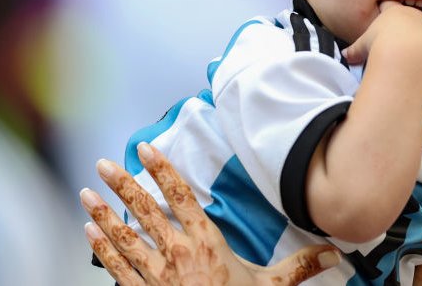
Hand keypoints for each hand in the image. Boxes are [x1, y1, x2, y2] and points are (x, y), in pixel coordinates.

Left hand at [80, 142, 340, 284]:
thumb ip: (301, 267)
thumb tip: (335, 252)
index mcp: (206, 244)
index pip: (181, 198)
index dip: (163, 171)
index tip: (146, 149)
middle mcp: (175, 253)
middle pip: (145, 211)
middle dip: (122, 185)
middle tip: (103, 164)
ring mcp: (154, 275)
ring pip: (123, 236)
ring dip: (103, 213)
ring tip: (86, 192)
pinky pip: (116, 267)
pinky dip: (102, 249)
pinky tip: (90, 232)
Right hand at [342, 1, 421, 68]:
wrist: (406, 54)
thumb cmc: (380, 44)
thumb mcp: (362, 46)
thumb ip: (354, 50)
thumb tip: (346, 56)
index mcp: (393, 11)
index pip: (388, 6)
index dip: (384, 11)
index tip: (382, 18)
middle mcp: (413, 15)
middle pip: (408, 19)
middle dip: (403, 29)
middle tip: (394, 44)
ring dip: (416, 42)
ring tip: (407, 56)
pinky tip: (416, 64)